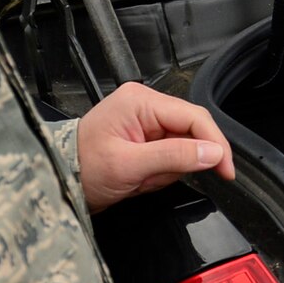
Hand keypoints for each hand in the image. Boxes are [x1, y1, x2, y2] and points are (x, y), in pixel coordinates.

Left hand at [77, 81, 234, 212]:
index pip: (194, 117)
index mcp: (140, 101)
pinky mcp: (145, 136)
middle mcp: (145, 104)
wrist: (57, 181)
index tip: (226, 169)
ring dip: (168, 169)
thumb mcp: (129, 165)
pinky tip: (142, 178)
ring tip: (141, 180)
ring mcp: (145, 120)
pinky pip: (171, 153)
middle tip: (164, 180)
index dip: (215, 144)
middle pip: (192, 130)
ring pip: (184, 145)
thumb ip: (174, 156)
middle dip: (183, 160)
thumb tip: (212, 153)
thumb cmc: (81, 168)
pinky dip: (162, 171)